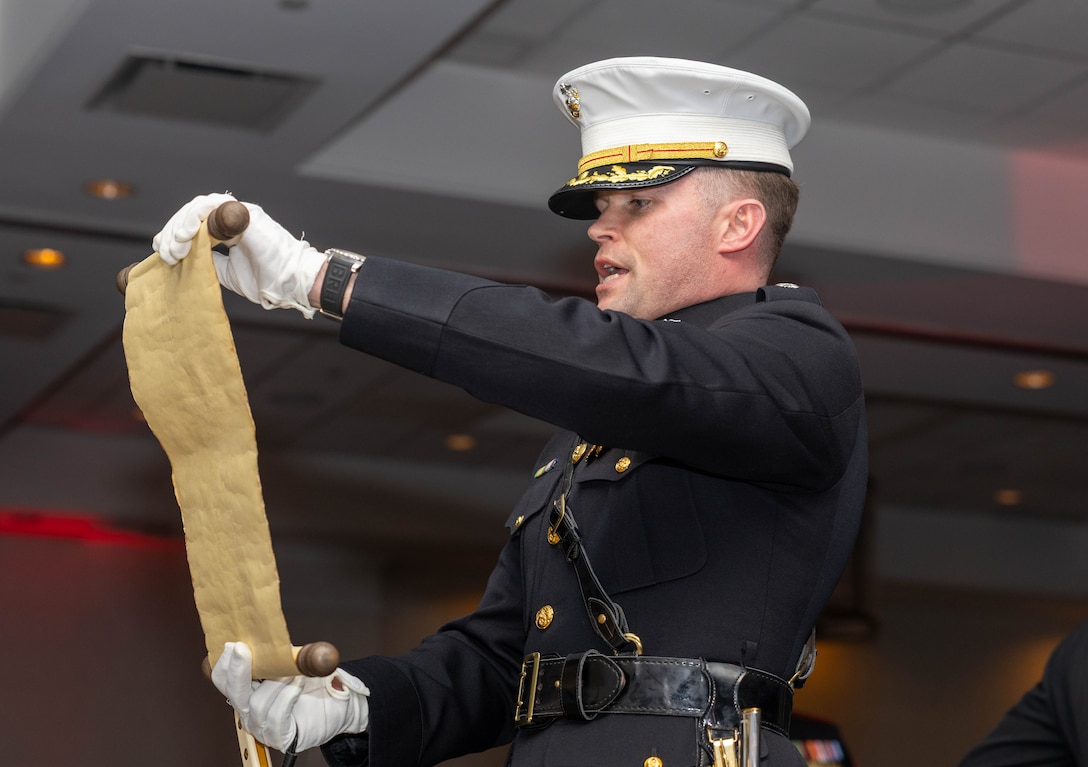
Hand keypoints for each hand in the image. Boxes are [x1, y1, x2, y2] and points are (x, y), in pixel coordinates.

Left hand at [153, 194, 326, 317]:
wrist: (290, 283)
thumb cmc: (266, 280)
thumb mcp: (225, 273)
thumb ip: (208, 262)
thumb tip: (186, 259)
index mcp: (227, 231)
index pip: (193, 224)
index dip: (173, 235)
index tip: (161, 253)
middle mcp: (231, 218)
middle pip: (191, 214)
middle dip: (173, 232)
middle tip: (167, 255)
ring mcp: (238, 213)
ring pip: (198, 206)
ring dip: (181, 225)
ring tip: (174, 247)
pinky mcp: (244, 212)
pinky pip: (212, 205)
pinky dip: (194, 216)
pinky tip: (186, 234)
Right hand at [211, 641, 369, 751]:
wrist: (338, 704)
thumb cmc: (313, 683)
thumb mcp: (294, 661)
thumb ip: (282, 651)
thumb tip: (273, 635)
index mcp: (247, 688)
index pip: (222, 678)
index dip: (223, 662)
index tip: (232, 644)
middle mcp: (249, 709)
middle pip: (232, 691)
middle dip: (237, 670)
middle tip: (243, 649)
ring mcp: (261, 725)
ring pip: (257, 702)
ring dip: (275, 682)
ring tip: (292, 670)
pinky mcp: (279, 736)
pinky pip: (276, 715)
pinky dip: (287, 695)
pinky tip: (298, 683)